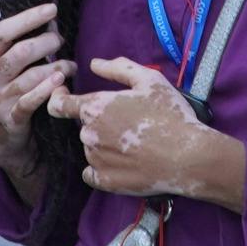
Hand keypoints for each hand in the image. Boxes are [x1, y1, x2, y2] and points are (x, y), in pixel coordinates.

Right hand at [0, 2, 69, 191]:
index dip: (28, 18)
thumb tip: (51, 17)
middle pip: (19, 52)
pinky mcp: (10, 118)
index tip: (52, 9)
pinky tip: (61, 81)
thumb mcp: (6, 65)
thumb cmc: (7, 90)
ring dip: (56, 66)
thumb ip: (22, 42)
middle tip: (62, 42)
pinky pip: (30, 101)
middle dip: (47, 43)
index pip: (2, 31)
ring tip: (71, 65)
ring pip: (29, 76)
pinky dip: (47, 89)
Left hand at [50, 56, 240, 204]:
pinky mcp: (105, 181)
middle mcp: (89, 134)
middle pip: (84, 126)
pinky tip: (124, 163)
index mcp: (95, 107)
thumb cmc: (170, 114)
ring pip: (91, 149)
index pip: (58, 104)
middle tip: (129, 124)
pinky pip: (93, 173)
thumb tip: (94, 64)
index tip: (65, 97)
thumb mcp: (149, 80)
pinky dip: (104, 168)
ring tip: (135, 144)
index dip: (58, 98)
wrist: (188, 156)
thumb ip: (118, 68)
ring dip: (105, 145)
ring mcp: (96, 160)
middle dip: (100, 123)